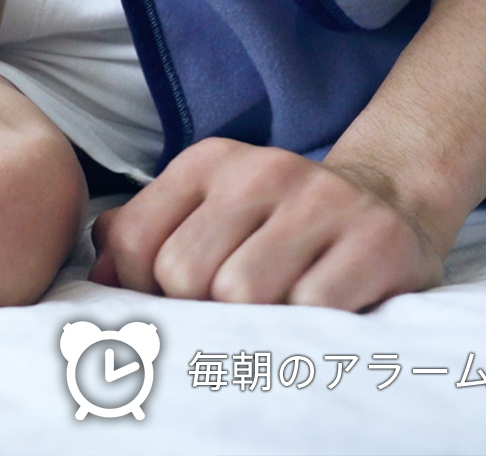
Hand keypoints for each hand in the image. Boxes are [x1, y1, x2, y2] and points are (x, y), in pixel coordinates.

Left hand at [88, 138, 445, 310]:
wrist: (387, 202)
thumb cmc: (275, 222)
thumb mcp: (203, 209)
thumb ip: (141, 233)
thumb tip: (98, 275)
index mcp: (207, 162)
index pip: (137, 242)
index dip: (144, 290)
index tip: (173, 300)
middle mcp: (261, 170)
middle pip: (184, 273)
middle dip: (199, 306)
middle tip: (229, 307)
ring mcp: (321, 202)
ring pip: (242, 292)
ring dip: (253, 318)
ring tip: (274, 306)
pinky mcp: (374, 241)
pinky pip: (309, 307)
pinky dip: (306, 323)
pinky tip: (316, 308)